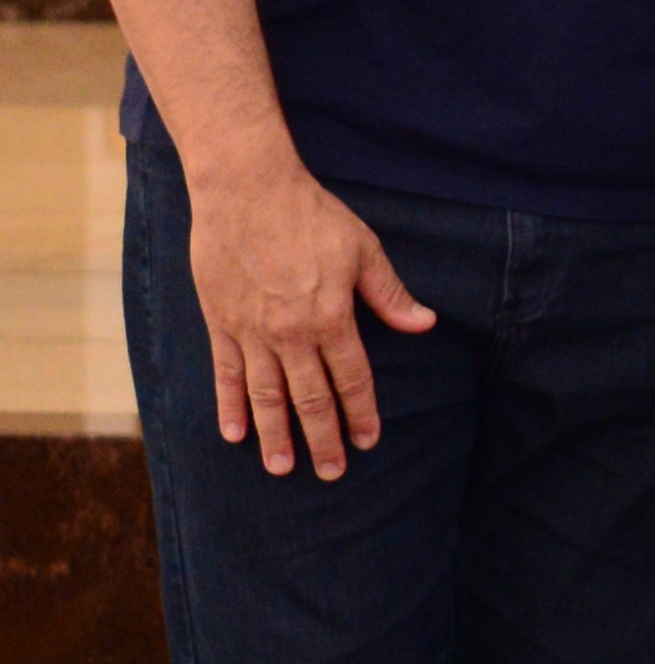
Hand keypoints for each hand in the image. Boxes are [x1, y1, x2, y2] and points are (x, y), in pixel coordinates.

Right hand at [185, 151, 436, 480]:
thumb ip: (390, 294)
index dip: (361, 412)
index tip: (368, 441)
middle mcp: (290, 334)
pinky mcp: (220, 324)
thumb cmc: (311, 216)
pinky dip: (230, 406)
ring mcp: (251, 332)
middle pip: (309, 398)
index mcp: (331, 317)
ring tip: (282, 468)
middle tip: (332, 472)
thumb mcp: (363, 250)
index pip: (351, 378)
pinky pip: (226, 375)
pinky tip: (236, 434)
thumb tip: (424, 324)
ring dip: (275, 434)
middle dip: (321, 438)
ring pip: (265, 396)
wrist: (246, 191)